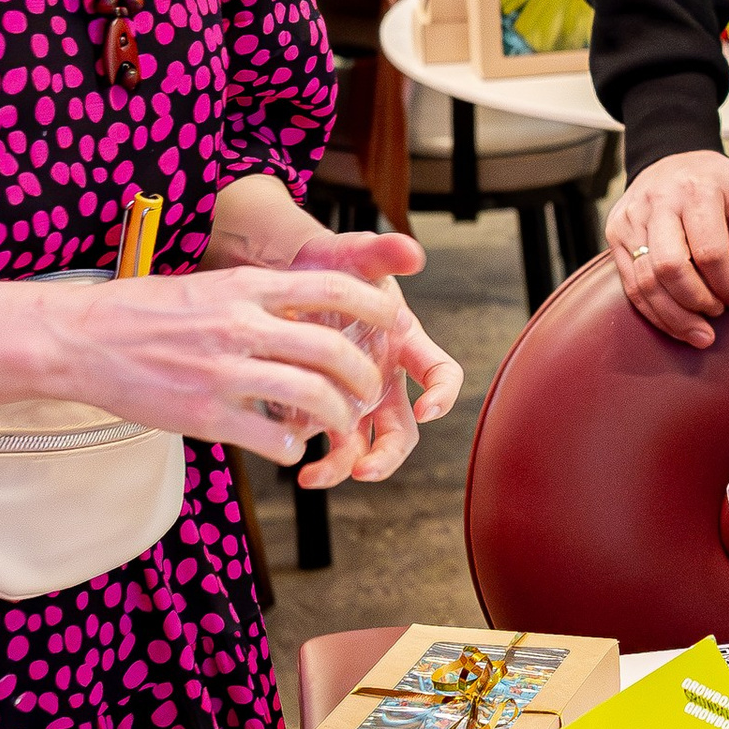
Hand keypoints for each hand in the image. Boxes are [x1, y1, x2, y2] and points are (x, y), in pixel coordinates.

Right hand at [59, 262, 407, 471]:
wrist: (77, 339)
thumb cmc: (139, 312)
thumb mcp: (205, 287)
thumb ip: (255, 298)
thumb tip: (304, 310)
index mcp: (244, 288)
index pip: (332, 290)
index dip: (375, 308)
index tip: (393, 325)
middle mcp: (240, 325)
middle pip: (333, 350)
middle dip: (364, 376)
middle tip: (369, 392)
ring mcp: (222, 372)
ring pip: (313, 397)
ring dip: (339, 418)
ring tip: (341, 428)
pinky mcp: (204, 414)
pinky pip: (272, 438)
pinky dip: (294, 448)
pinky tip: (291, 450)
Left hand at [278, 226, 460, 486]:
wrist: (286, 274)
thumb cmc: (331, 264)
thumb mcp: (355, 253)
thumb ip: (384, 252)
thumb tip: (413, 251)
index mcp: (405, 345)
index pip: (442, 375)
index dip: (442, 395)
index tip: (428, 408)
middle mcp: (384, 380)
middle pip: (402, 430)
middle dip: (389, 455)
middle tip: (366, 471)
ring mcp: (352, 398)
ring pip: (361, 446)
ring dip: (344, 467)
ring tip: (312, 478)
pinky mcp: (318, 408)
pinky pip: (320, 441)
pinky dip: (308, 454)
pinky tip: (286, 455)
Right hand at [603, 150, 728, 348]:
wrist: (674, 159)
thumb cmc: (718, 183)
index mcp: (696, 189)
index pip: (708, 250)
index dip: (726, 284)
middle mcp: (658, 201)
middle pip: (671, 268)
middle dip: (698, 302)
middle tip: (717, 312)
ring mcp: (631, 218)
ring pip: (646, 282)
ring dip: (675, 316)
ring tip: (700, 333)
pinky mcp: (615, 233)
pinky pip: (630, 284)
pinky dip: (654, 312)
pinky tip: (676, 324)